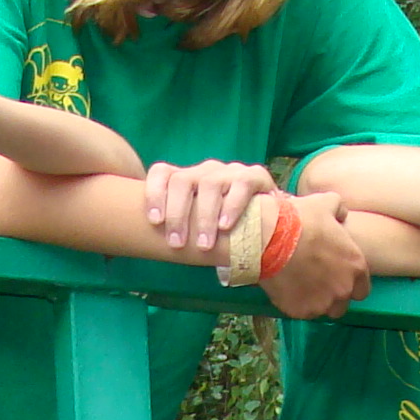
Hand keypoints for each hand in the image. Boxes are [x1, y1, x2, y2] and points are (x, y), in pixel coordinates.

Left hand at [145, 159, 276, 255]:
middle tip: (176, 244)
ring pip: (210, 184)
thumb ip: (180, 229)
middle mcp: (205, 171)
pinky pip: (241, 185)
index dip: (154, 193)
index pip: (162, 173)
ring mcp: (229, 172)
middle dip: (177, 214)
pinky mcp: (254, 176)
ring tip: (203, 245)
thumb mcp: (197, 226)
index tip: (155, 221)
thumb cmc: (223, 230)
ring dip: (204, 217)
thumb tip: (148, 248)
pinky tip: (226, 226)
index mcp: (187, 179)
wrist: (270, 224)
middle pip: (182, 181)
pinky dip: (232, 206)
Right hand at [260, 193, 372, 318]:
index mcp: (356, 267)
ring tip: (299, 287)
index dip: (349, 284)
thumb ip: (339, 210)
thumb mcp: (326, 204)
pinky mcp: (300, 312)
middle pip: (342, 304)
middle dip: (332, 296)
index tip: (336, 277)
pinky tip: (286, 289)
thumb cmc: (301, 219)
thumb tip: (340, 214)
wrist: (270, 237)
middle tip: (315, 282)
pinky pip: (301, 313)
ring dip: (315, 302)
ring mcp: (322, 303)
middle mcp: (343, 289)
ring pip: (322, 311)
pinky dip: (295, 304)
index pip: (362, 289)